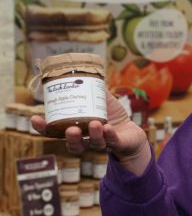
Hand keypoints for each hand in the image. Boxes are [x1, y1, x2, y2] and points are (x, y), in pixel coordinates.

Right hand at [31, 89, 150, 175]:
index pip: (56, 132)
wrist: (132, 132)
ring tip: (94, 123)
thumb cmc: (112, 116)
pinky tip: (107, 127)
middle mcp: (86, 139)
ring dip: (93, 134)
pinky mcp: (117, 145)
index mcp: (77, 129)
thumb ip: (93, 89)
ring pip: (94, 143)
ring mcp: (102, 143)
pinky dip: (109, 135)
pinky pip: (112, 141)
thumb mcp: (102, 100)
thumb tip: (82, 70)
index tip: (35, 119)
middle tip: (70, 129)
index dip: (44, 128)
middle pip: (73, 143)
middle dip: (71, 137)